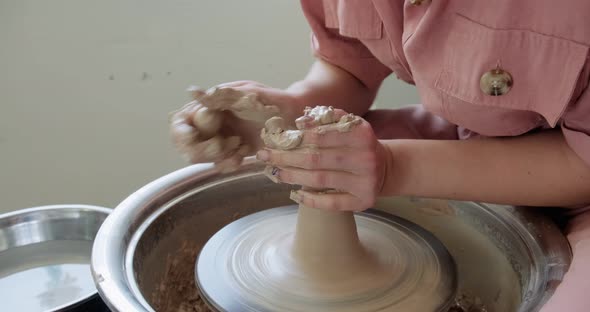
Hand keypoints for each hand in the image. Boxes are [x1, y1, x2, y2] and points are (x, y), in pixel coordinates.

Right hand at [169, 81, 301, 170]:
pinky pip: (221, 165)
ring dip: (220, 156)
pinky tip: (245, 154)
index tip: (192, 137)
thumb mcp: (246, 93)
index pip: (179, 123)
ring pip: (204, 159)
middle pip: (187, 146)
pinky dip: (230, 163)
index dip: (182, 133)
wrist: (295, 117)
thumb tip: (192, 92)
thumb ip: (220, 95)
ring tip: (240, 146)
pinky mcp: (233, 153)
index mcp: (209, 106)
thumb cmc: (272, 100)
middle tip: (223, 145)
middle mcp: (210, 124)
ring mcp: (220, 139)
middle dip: (203, 150)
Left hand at [257, 108, 389, 210]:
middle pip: (317, 158)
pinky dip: (312, 200)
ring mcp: (364, 181)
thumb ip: (327, 119)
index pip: (322, 135)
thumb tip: (300, 121)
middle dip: (287, 157)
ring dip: (293, 176)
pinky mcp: (362, 200)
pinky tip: (295, 194)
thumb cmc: (357, 144)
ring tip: (275, 173)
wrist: (386, 167)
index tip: (277, 139)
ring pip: (321, 180)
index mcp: (361, 134)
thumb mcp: (349, 126)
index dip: (297, 137)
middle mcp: (365, 158)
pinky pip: (332, 202)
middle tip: (266, 156)